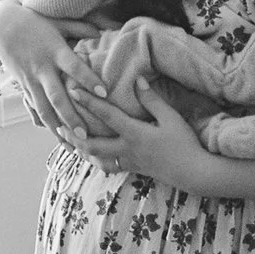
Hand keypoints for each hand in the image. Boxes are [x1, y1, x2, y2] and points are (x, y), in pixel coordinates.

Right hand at [0, 0, 106, 140]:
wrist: (1, 26)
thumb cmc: (34, 21)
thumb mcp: (57, 21)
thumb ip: (80, 28)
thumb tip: (102, 30)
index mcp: (54, 50)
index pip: (73, 67)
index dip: (88, 79)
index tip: (104, 92)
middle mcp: (42, 68)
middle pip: (56, 96)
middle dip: (70, 117)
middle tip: (85, 135)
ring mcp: (30, 80)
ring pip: (43, 109)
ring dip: (58, 128)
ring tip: (73, 146)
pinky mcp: (24, 87)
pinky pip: (35, 108)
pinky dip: (46, 123)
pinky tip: (58, 138)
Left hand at [73, 78, 254, 209]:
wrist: (195, 173)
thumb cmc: (184, 143)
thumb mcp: (171, 118)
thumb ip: (152, 100)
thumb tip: (137, 80)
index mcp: (134, 133)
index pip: (106, 115)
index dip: (88, 102)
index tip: (73, 91)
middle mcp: (126, 149)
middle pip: (92, 144)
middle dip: (74, 136)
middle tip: (59, 127)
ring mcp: (129, 162)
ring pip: (98, 159)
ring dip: (82, 151)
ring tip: (70, 143)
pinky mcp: (135, 170)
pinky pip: (111, 166)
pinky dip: (99, 162)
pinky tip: (94, 158)